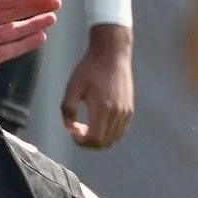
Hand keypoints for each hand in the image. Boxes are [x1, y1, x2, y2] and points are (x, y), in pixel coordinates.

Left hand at [62, 25, 133, 148]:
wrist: (112, 54)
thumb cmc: (89, 69)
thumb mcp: (72, 87)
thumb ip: (67, 110)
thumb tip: (70, 128)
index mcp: (102, 108)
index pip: (94, 139)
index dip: (81, 141)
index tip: (73, 131)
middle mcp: (117, 113)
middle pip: (104, 143)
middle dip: (88, 142)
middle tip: (78, 129)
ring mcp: (125, 112)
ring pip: (113, 139)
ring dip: (99, 139)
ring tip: (88, 126)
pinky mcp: (129, 109)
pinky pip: (120, 131)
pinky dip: (109, 134)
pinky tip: (99, 122)